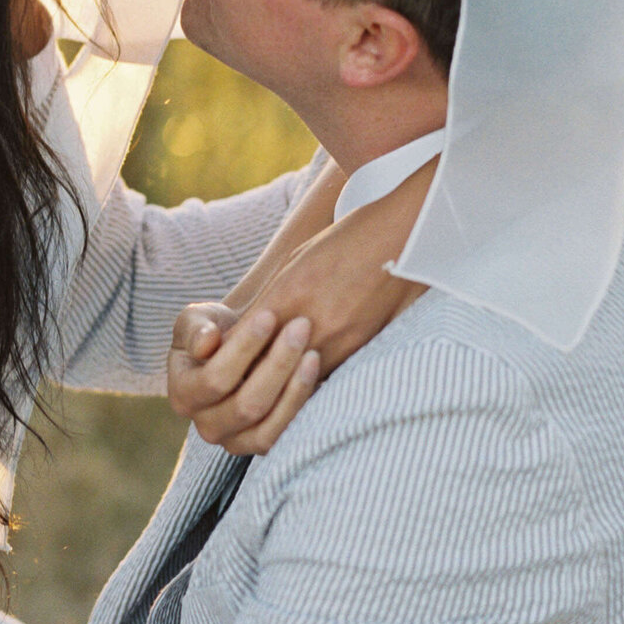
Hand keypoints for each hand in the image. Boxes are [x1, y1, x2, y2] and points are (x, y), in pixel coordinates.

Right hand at [168, 301, 320, 454]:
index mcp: (182, 396)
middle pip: (246, 405)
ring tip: (313, 351)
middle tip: (301, 326)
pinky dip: (302, 402)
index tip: (269, 315)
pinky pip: (285, 434)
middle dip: (277, 364)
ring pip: (267, 424)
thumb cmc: (215, 332)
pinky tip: (316, 371)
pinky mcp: (262, 445)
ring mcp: (235, 442)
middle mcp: (206, 427)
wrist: (240, 353)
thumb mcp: (197, 320)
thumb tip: (206, 343)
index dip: (243, 348)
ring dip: (295, 387)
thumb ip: (195, 328)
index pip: (214, 379)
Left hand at [239, 167, 432, 372]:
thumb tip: (249, 331)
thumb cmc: (346, 242)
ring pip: (296, 380)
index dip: (228, 355)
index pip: (243, 340)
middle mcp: (311, 321)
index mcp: (288, 293)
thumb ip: (272, 299)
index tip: (220, 362)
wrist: (402, 236)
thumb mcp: (297, 262)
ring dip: (281, 383)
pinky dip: (313, 379)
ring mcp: (339, 339)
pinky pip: (328, 376)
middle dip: (248, 375)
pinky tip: (306, 378)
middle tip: (236, 386)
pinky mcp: (361, 349)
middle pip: (266, 367)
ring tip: (269, 388)